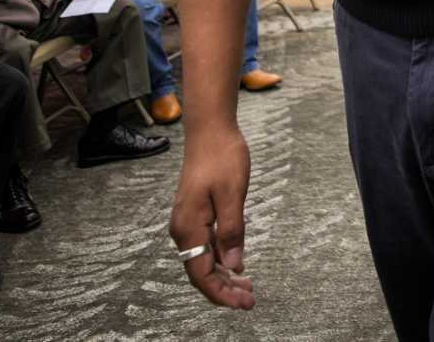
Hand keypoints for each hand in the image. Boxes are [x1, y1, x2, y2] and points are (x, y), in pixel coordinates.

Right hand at [171, 129, 254, 310]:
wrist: (210, 130)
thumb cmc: (222, 157)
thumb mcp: (232, 194)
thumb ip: (231, 232)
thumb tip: (234, 267)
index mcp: (188, 227)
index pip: (201, 274)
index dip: (221, 293)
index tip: (244, 303)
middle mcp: (182, 229)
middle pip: (200, 272)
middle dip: (224, 290)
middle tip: (251, 300)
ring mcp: (187, 222)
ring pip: (203, 261)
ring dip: (223, 277)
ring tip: (247, 288)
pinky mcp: (194, 215)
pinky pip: (204, 247)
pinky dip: (221, 260)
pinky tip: (236, 265)